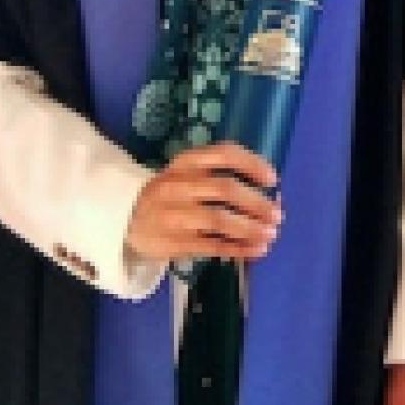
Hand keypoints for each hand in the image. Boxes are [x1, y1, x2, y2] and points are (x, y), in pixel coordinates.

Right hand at [124, 142, 281, 263]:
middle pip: (225, 189)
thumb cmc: (172, 194)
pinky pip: (211, 246)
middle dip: (256, 203)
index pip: (224, 153)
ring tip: (270, 235)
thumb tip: (271, 191)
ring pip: (219, 220)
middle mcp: (179, 185)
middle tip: (277, 215)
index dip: (252, 164)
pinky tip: (256, 250)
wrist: (127, 219)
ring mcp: (174, 214)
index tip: (273, 179)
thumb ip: (221, 176)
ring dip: (250, 229)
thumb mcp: (187, 173)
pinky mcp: (173, 242)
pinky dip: (238, 249)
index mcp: (187, 162)